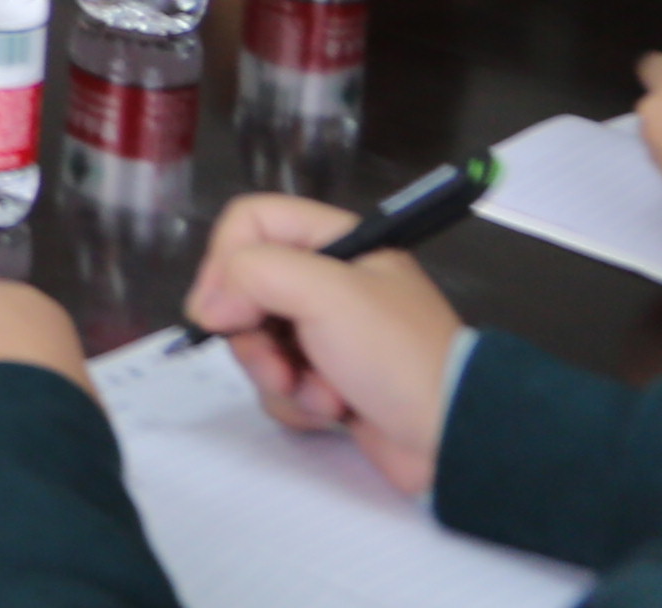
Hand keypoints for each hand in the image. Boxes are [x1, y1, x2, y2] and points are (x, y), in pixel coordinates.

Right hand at [186, 196, 470, 494]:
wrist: (452, 437)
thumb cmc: (394, 353)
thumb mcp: (325, 292)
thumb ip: (253, 275)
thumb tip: (209, 307)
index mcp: (334, 242)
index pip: (250, 223)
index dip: (224, 261)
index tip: (219, 311)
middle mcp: (327, 283)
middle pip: (244, 290)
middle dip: (254, 338)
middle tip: (277, 365)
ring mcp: (326, 335)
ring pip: (257, 343)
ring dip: (278, 375)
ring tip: (321, 397)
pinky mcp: (327, 381)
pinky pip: (279, 383)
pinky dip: (297, 401)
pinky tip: (333, 412)